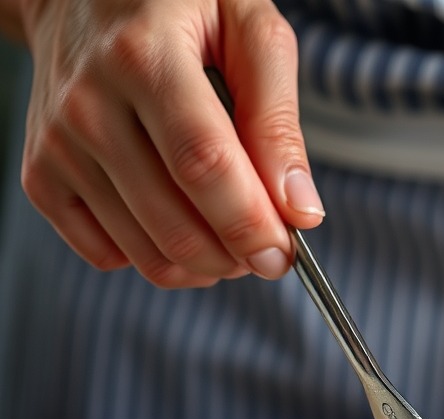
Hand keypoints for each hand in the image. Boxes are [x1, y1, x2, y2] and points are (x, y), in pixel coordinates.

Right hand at [18, 0, 323, 287]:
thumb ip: (278, 120)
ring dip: (206, 266)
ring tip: (229, 234)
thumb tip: (300, 209)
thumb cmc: (179, 8)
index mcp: (145, 55)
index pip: (205, 165)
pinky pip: (108, 256)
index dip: (251, 224)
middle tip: (267, 248)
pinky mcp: (41, 175)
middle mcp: (89, 103)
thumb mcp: (248, 30)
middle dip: (237, 257)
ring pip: (148, 253)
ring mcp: (59, 144)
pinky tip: (179, 224)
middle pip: (177, 225)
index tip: (284, 252)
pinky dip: (157, 259)